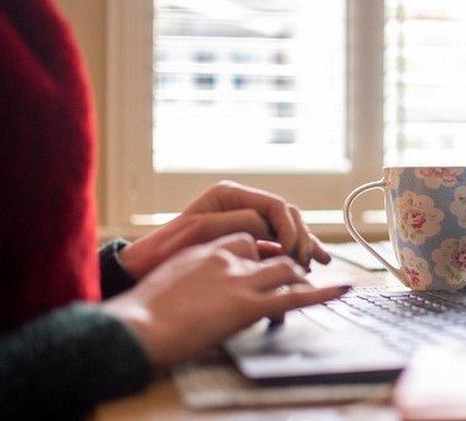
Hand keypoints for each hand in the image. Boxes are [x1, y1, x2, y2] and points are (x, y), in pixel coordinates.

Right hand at [102, 233, 348, 367]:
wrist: (136, 327)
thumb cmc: (144, 312)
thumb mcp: (173, 280)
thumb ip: (196, 275)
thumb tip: (206, 289)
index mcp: (207, 247)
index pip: (249, 237)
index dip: (266, 250)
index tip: (274, 259)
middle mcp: (227, 256)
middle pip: (272, 249)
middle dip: (292, 258)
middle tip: (303, 271)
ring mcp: (239, 279)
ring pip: (287, 268)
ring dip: (303, 275)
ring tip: (316, 284)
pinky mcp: (247, 305)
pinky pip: (295, 296)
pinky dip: (323, 293)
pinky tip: (342, 289)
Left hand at [119, 180, 330, 279]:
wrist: (146, 269)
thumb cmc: (167, 249)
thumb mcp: (202, 231)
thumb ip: (239, 223)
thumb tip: (269, 227)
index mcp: (229, 195)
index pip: (274, 206)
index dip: (289, 228)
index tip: (293, 252)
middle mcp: (240, 205)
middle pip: (286, 216)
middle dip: (302, 237)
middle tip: (309, 262)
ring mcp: (244, 223)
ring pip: (286, 230)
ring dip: (304, 245)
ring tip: (319, 262)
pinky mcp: (246, 242)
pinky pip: (277, 244)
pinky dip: (293, 254)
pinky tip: (307, 265)